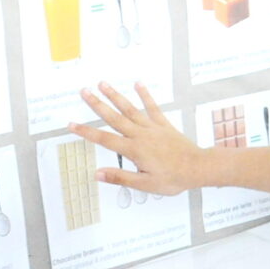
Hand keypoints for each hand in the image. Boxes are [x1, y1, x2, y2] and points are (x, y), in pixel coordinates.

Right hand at [72, 82, 208, 194]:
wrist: (198, 167)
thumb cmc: (173, 178)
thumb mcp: (145, 184)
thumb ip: (120, 177)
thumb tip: (98, 173)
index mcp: (134, 150)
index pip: (104, 139)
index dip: (87, 132)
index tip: (72, 124)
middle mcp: (141, 135)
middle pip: (114, 118)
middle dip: (97, 105)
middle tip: (83, 92)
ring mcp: (152, 127)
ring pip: (130, 109)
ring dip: (116, 96)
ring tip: (103, 83)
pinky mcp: (163, 125)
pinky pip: (153, 107)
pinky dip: (145, 95)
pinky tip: (138, 84)